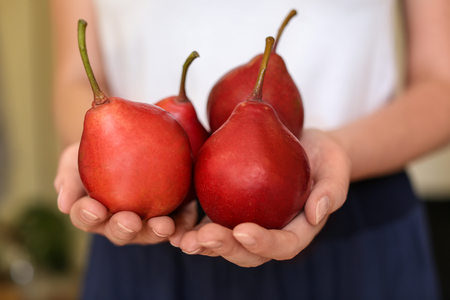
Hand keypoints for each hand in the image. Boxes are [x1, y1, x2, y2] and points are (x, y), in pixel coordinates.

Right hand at [54, 143, 197, 245]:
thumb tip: (64, 204)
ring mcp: (146, 221)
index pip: (86, 217)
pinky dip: (183, 224)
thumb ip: (69, 174)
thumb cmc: (96, 150)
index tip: (94, 207)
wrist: (127, 139)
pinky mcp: (172, 213)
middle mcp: (119, 222)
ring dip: (157, 231)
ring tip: (164, 224)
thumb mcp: (77, 156)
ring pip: (151, 233)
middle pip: (120, 232)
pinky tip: (188, 222)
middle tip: (130, 220)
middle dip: (125, 228)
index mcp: (93, 212)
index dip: (88, 214)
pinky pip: (179, 223)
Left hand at [176, 129, 350, 266]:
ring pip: (224, 242)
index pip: (283, 245)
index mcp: (296, 230)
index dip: (264, 243)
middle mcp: (269, 232)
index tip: (243, 231)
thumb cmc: (322, 155)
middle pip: (247, 251)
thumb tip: (318, 213)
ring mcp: (247, 222)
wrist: (302, 141)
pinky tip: (172, 222)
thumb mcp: (335, 166)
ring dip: (202, 244)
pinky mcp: (229, 207)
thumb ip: (331, 189)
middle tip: (203, 238)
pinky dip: (191, 225)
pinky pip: (209, 219)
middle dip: (225, 248)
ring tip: (181, 240)